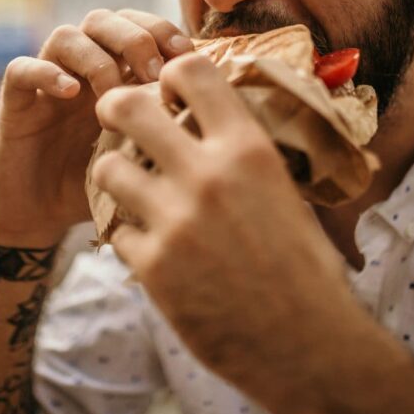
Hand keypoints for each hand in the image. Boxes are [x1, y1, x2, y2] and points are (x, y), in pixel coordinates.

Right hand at [0, 9, 192, 241]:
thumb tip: (229, 117)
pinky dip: (47, 72)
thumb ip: (174, 130)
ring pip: (67, 35)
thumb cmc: (102, 184)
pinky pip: (22, 68)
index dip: (165, 31)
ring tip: (114, 91)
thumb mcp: (145, 154)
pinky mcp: (16, 102)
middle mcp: (83, 68)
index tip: (189, 58)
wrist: (43, 216)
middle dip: (135, 37)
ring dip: (96, 57)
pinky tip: (70, 93)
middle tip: (156, 73)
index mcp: (118, 72)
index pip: (140, 26)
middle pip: (105, 18)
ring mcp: (48, 81)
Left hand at [90, 53, 350, 380]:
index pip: (190, 70)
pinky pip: (115, 229)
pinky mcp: (151, 266)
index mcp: (247, 148)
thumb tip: (212, 120)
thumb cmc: (304, 265)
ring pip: (106, 167)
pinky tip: (151, 245)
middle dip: (116, 108)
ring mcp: (174, 221)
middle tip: (119, 120)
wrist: (307, 342)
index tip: (168, 92)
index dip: (170, 75)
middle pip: (126, 107)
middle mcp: (207, 175)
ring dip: (115, 175)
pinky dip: (129, 235)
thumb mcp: (283, 190)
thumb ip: (242, 152)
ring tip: (132, 188)